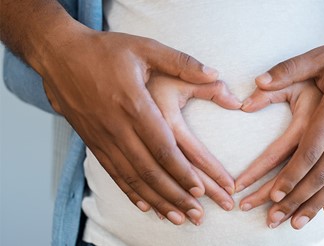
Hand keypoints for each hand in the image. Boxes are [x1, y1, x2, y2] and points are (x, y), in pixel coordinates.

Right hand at [41, 29, 232, 225]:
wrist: (59, 55)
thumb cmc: (105, 51)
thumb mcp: (146, 48)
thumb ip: (182, 62)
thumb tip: (216, 73)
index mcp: (134, 104)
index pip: (163, 147)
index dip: (182, 171)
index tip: (201, 189)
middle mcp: (117, 127)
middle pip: (150, 170)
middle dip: (176, 195)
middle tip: (197, 214)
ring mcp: (102, 137)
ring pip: (133, 178)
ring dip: (157, 201)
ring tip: (178, 218)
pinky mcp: (93, 142)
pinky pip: (114, 173)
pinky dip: (131, 192)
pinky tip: (146, 206)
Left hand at [246, 36, 323, 228]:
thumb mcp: (322, 56)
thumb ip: (289, 69)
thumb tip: (257, 81)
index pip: (309, 153)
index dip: (291, 176)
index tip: (273, 195)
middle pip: (321, 174)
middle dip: (297, 199)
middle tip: (275, 218)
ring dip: (316, 204)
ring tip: (296, 223)